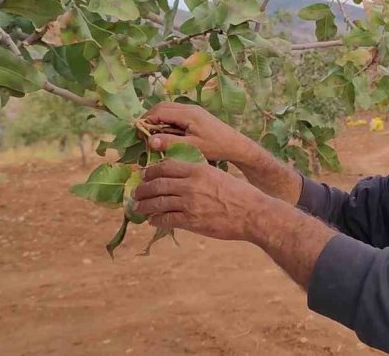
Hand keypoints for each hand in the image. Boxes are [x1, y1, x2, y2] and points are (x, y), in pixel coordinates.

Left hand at [132, 159, 270, 241]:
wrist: (252, 213)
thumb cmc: (239, 194)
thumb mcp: (217, 174)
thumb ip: (199, 175)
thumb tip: (182, 177)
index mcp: (197, 170)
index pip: (166, 167)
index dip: (151, 171)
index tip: (144, 175)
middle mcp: (190, 185)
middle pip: (157, 184)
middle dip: (142, 189)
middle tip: (136, 192)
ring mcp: (189, 203)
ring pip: (158, 202)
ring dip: (144, 205)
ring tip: (138, 208)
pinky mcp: (191, 221)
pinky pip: (166, 219)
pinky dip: (156, 219)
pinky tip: (152, 220)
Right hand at [143, 102, 258, 164]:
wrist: (235, 144)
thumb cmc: (216, 147)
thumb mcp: (192, 147)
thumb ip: (171, 142)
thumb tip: (149, 140)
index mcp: (187, 113)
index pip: (159, 111)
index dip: (146, 121)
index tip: (138, 133)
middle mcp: (189, 108)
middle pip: (162, 106)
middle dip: (149, 118)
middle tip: (142, 134)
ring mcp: (192, 110)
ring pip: (168, 108)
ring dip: (157, 119)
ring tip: (151, 135)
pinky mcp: (195, 114)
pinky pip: (175, 113)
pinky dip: (166, 120)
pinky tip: (165, 133)